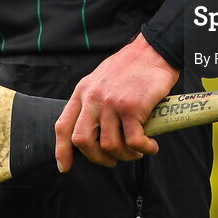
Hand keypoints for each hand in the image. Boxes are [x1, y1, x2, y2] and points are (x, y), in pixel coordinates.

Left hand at [54, 34, 179, 170]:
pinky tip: (150, 146)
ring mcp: (112, 103)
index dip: (62, 150)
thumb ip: (92, 100)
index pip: (63, 126)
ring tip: (136, 152)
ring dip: (124, 155)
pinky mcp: (132, 107)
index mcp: (83, 91)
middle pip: (83, 141)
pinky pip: (134, 141)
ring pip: (110, 145)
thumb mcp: (101, 79)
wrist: (154, 50)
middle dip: (97, 158)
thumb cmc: (132, 66)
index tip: (66, 166)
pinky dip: (143, 149)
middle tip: (112, 160)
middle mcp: (94, 98)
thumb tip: (92, 130)